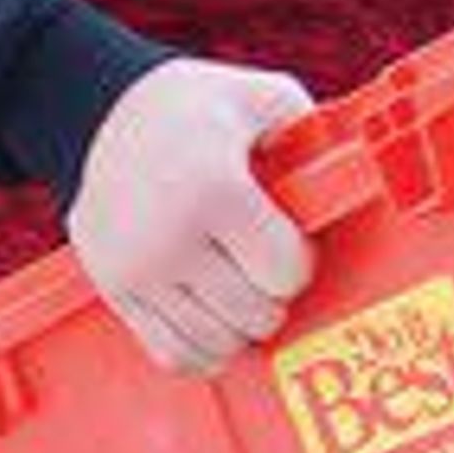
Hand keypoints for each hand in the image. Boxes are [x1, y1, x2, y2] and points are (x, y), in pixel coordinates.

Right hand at [68, 59, 315, 375]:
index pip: (285, 273)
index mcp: (212, 189)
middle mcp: (168, 237)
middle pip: (256, 316)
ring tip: (239, 292)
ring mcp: (135, 269)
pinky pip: (172, 354)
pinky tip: (213, 322)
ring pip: (216, 345)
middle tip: (263, 264)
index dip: (298, 260)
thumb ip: (314, 134)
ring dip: (241, 327)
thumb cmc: (189, 107)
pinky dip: (203, 351)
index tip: (288, 240)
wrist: (99, 111)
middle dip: (272, 294)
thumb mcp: (261, 98)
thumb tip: (354, 177)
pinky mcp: (113, 289)